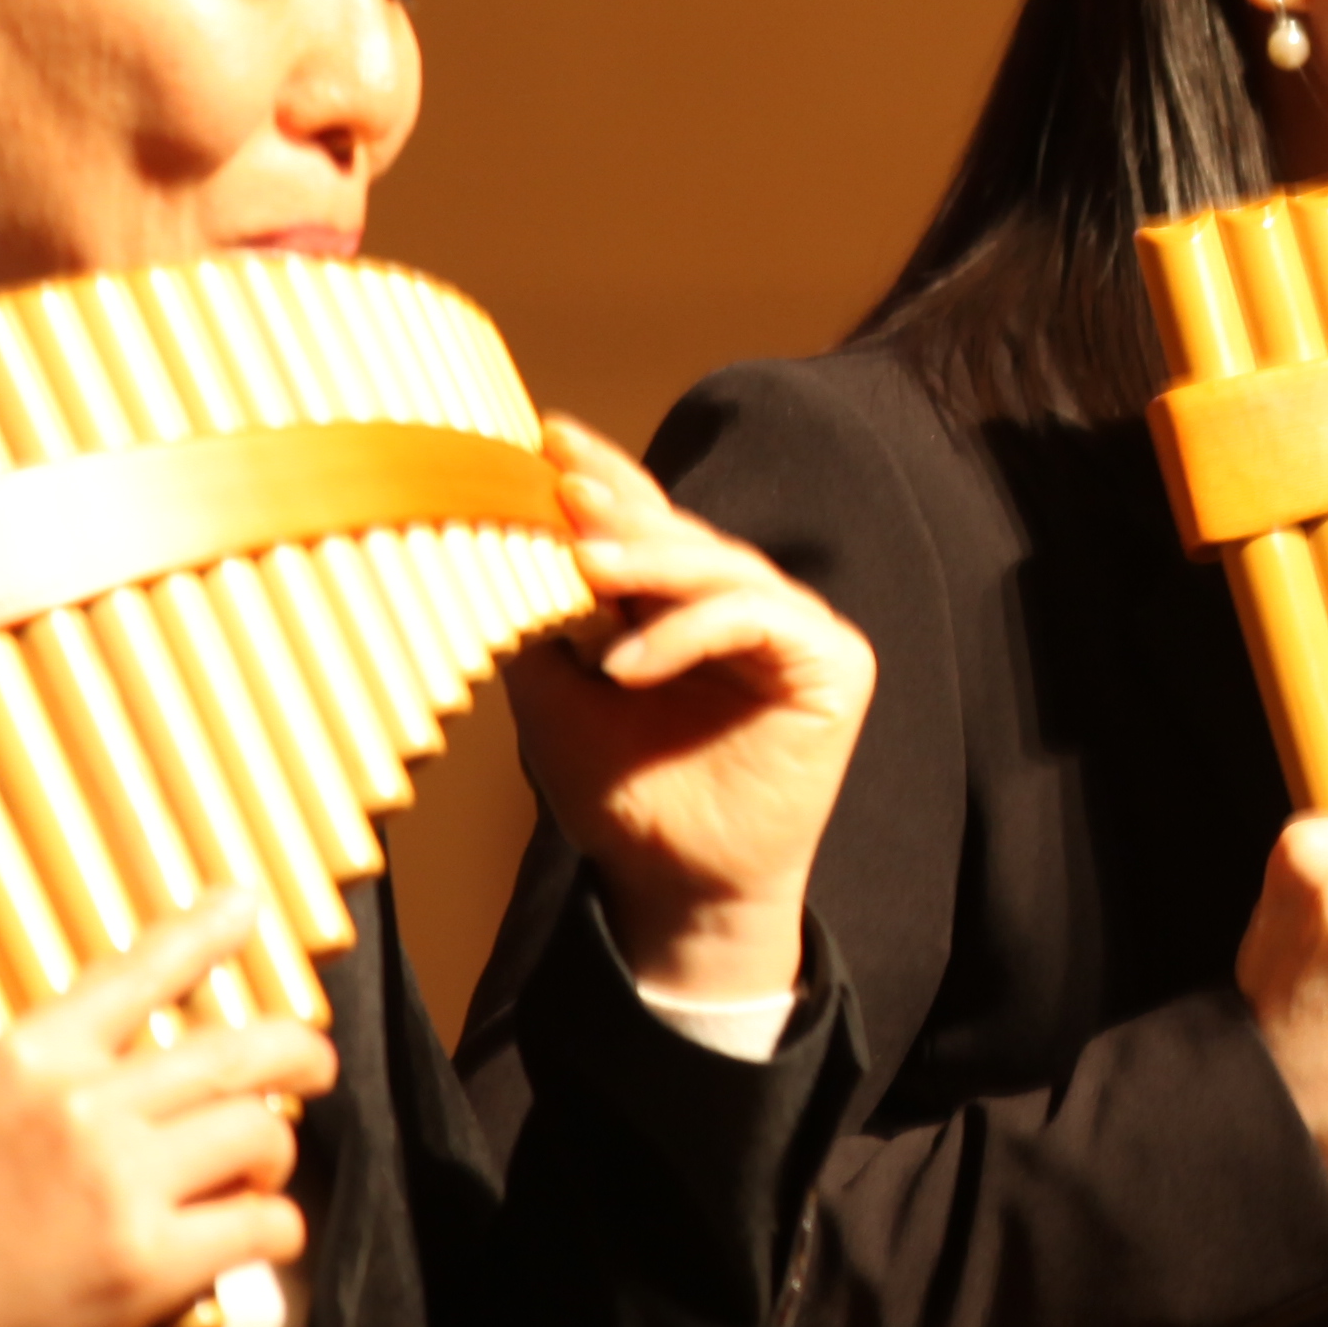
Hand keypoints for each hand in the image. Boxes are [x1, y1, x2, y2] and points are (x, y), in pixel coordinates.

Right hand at [0, 892, 335, 1326]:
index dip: (203, 935)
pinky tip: (256, 1235)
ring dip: (274, 1150)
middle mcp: (84, 1107)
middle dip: (297, 1052)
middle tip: (315, 1062)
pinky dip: (271, 1228)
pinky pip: (258, 1224)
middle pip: (235, 1053)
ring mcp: (122, 1184)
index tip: (244, 907)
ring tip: (261, 1168)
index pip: (136, 977)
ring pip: (258, 1133)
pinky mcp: (148, 1263)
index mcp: (26, 1061)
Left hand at [510, 411, 877, 1004]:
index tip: (545, 437)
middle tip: (562, 491)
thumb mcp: (555, 701)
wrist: (677, 889)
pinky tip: (629, 662)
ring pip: (720, 566)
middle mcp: (745, 601)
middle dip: (618, 510)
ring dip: (648, 563)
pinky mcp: (831, 661)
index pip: (649, 519)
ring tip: (583, 568)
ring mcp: (793, 626)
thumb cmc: (623, 796)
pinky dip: (689, 631)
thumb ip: (542, 625)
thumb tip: (496, 543)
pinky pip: (756, 618)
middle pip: (682, 533)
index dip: (605, 475)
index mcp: (685, 602)